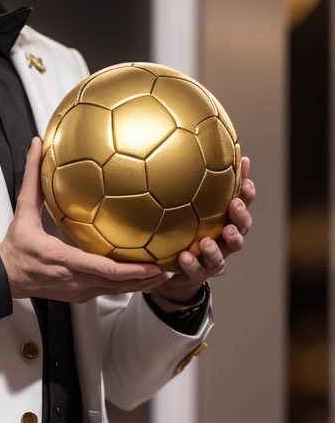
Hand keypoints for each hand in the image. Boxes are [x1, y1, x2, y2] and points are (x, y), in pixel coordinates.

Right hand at [0, 137, 171, 302]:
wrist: (5, 277)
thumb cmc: (16, 248)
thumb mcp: (22, 212)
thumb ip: (32, 178)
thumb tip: (37, 146)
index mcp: (63, 259)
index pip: (104, 269)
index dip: (132, 269)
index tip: (153, 263)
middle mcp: (75, 279)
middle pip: (118, 284)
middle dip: (146, 278)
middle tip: (170, 265)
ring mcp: (78, 291)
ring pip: (116, 291)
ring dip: (140, 284)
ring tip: (163, 272)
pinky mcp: (78, 296)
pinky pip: (107, 291)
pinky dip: (126, 285)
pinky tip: (140, 276)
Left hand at [148, 156, 255, 309]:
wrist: (176, 270)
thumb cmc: (186, 231)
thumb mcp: (191, 207)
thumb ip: (200, 185)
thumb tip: (202, 147)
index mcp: (225, 221)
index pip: (242, 205)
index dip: (247, 194)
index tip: (246, 181)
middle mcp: (224, 240)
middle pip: (240, 230)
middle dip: (240, 218)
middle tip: (234, 206)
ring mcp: (213, 259)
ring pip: (222, 255)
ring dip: (217, 247)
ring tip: (208, 240)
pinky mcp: (198, 274)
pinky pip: (197, 270)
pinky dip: (192, 264)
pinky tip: (184, 256)